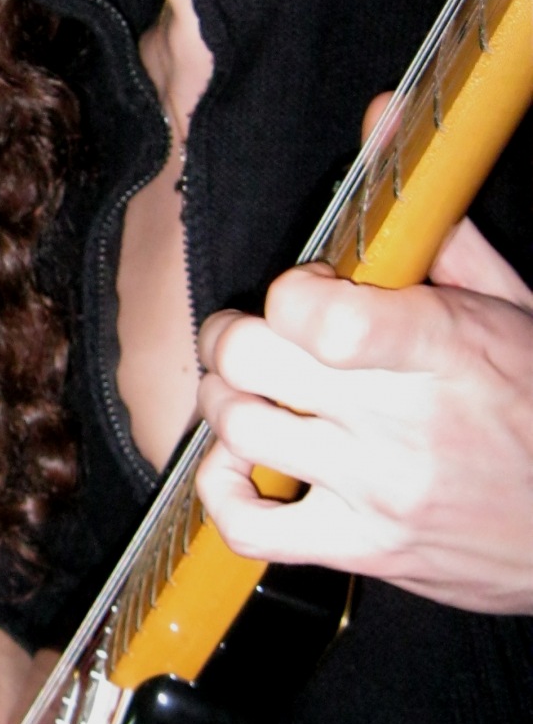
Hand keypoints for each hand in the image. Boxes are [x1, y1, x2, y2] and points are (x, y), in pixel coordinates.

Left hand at [196, 218, 532, 612]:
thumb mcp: (517, 313)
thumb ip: (452, 250)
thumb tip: (399, 176)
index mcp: (443, 350)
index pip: (323, 320)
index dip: (290, 293)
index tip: (304, 291)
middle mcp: (403, 424)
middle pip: (254, 362)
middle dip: (232, 335)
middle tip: (247, 335)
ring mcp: (377, 492)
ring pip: (240, 431)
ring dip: (224, 400)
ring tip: (246, 391)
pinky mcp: (363, 547)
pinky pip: (251, 528)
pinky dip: (220, 489)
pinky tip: (240, 464)